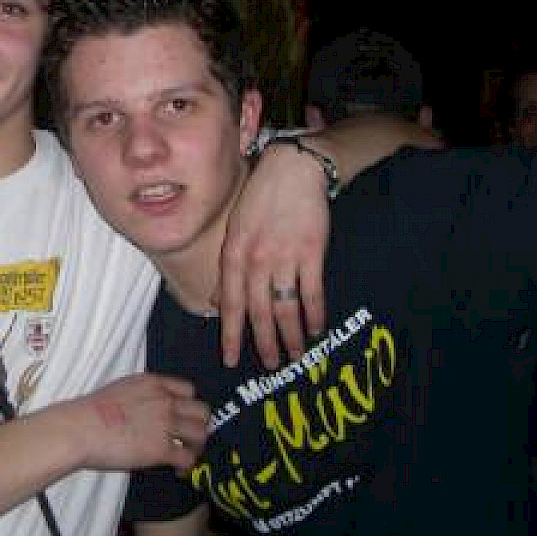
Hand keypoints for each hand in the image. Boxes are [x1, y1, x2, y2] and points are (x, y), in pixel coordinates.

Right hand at [60, 374, 207, 473]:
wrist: (80, 428)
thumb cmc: (90, 411)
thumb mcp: (121, 389)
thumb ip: (141, 395)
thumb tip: (145, 411)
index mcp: (153, 383)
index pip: (189, 390)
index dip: (188, 405)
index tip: (182, 417)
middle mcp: (165, 400)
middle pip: (202, 411)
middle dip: (198, 425)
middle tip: (188, 438)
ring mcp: (165, 424)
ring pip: (201, 434)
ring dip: (196, 446)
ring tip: (186, 454)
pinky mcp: (161, 449)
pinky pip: (188, 457)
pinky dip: (186, 466)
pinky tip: (177, 470)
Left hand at [219, 142, 327, 368]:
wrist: (293, 169)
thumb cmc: (261, 198)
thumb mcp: (235, 228)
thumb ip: (230, 266)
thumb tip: (219, 300)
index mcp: (234, 253)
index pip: (230, 303)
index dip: (231, 334)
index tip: (230, 359)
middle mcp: (256, 259)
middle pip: (258, 312)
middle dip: (263, 343)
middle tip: (270, 366)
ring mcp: (284, 257)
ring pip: (285, 307)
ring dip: (291, 336)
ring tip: (295, 355)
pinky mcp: (311, 252)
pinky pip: (311, 292)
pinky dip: (314, 313)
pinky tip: (317, 327)